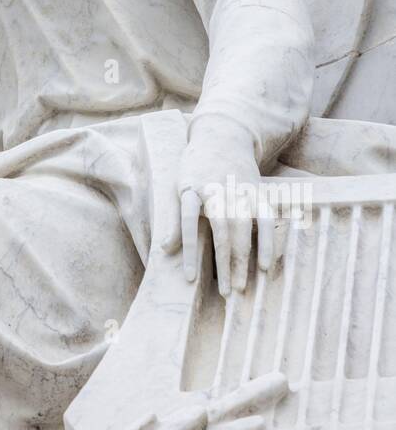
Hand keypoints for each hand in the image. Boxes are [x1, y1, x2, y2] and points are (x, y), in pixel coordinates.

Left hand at [165, 116, 262, 295]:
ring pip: (242, 230)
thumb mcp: (179, 188)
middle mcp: (217, 190)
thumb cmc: (196, 168)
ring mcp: (240, 192)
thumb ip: (174, 220)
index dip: (189, 252)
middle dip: (224, 264)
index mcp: (192, 189)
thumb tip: (164, 250)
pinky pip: (265, 221)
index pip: (188, 223)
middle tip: (225, 293)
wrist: (223, 137)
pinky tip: (265, 265)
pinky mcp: (257, 194)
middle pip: (221, 232)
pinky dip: (266, 243)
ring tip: (240, 286)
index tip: (190, 278)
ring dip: (242, 260)